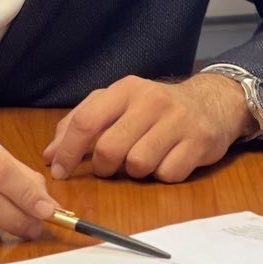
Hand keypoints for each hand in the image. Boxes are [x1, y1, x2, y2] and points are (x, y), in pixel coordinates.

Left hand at [43, 74, 252, 182]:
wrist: (213, 102)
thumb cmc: (156, 109)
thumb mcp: (119, 104)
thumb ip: (82, 124)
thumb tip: (49, 155)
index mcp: (126, 89)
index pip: (85, 121)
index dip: (68, 151)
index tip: (59, 171)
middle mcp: (152, 101)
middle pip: (110, 150)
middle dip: (104, 167)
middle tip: (110, 167)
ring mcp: (178, 121)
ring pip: (138, 165)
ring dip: (136, 172)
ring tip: (143, 160)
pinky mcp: (199, 142)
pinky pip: (167, 174)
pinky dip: (163, 174)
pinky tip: (168, 160)